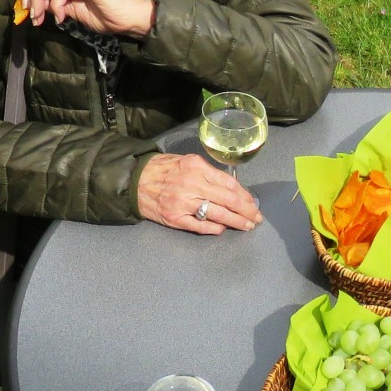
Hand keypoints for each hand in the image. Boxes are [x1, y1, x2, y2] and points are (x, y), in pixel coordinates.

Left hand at [20, 0, 155, 37]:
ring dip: (40, 0)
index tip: (28, 11)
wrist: (127, 19)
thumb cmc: (103, 14)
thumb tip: (32, 4)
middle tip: (34, 17)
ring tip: (44, 18)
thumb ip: (51, 1)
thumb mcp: (69, 8)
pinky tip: (63, 17)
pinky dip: (57, 4)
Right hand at [136, 152, 261, 232]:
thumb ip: (208, 173)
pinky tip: (223, 229)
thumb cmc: (162, 169)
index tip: (252, 203)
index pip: (229, 183)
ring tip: (246, 226)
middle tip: (256, 218)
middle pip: (228, 200)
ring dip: (236, 222)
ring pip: (218, 214)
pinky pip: (200, 226)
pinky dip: (215, 229)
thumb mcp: (187, 162)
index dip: (244, 195)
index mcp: (196, 167)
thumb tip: (232, 188)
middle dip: (246, 211)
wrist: (134, 180)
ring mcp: (183, 203)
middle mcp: (191, 184)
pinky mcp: (175, 218)